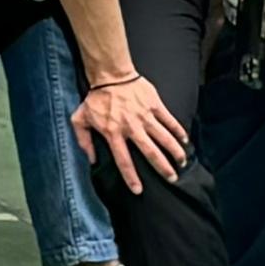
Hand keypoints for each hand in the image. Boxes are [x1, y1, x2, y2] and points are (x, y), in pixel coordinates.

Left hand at [72, 64, 192, 189]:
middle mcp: (131, 127)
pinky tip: (185, 141)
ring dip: (175, 151)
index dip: (131, 177)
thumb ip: (83, 140)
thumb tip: (91, 160)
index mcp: (112, 132)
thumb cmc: (95, 98)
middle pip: (150, 152)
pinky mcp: (154, 105)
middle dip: (163, 167)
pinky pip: (169, 121)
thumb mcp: (80, 119)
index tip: (139, 190)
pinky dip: (178, 131)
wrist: (110, 74)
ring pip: (164, 138)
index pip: (123, 160)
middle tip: (172, 178)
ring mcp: (144, 116)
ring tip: (182, 163)